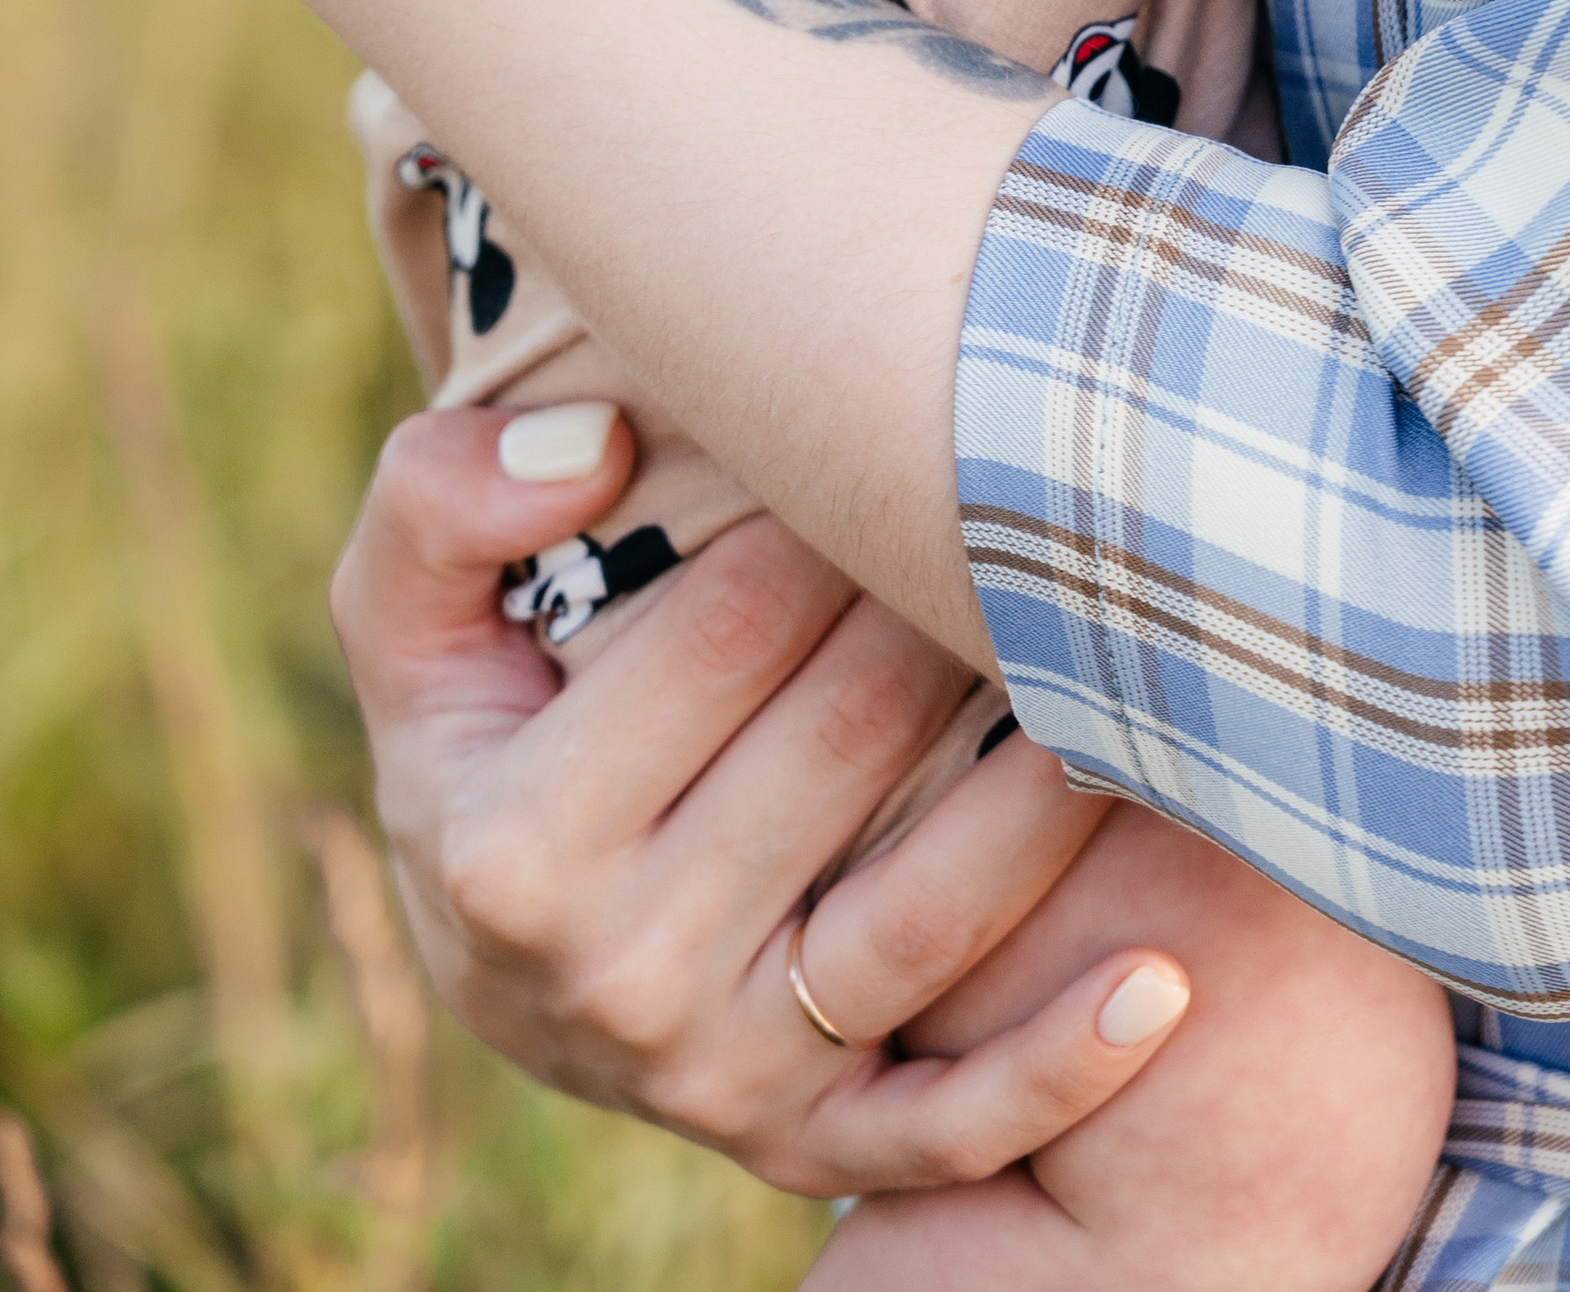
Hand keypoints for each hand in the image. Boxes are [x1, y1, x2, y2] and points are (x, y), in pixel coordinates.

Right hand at [333, 413, 1191, 1199]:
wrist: (497, 956)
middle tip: (1038, 498)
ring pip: (920, 921)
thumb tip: (595, 444)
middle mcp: (619, 978)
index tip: (901, 422)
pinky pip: (947, 1125)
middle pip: (841, 748)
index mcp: (517, 848)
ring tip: (1128, 669)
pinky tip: (1163, 983)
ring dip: (1042, 798)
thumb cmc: (481, 730)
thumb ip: (445, 508)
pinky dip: (1060, 1069)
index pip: (724, 634)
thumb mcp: (407, 620)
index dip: (824, 509)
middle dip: (941, 610)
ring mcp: (721, 1078)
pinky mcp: (808, 1147)